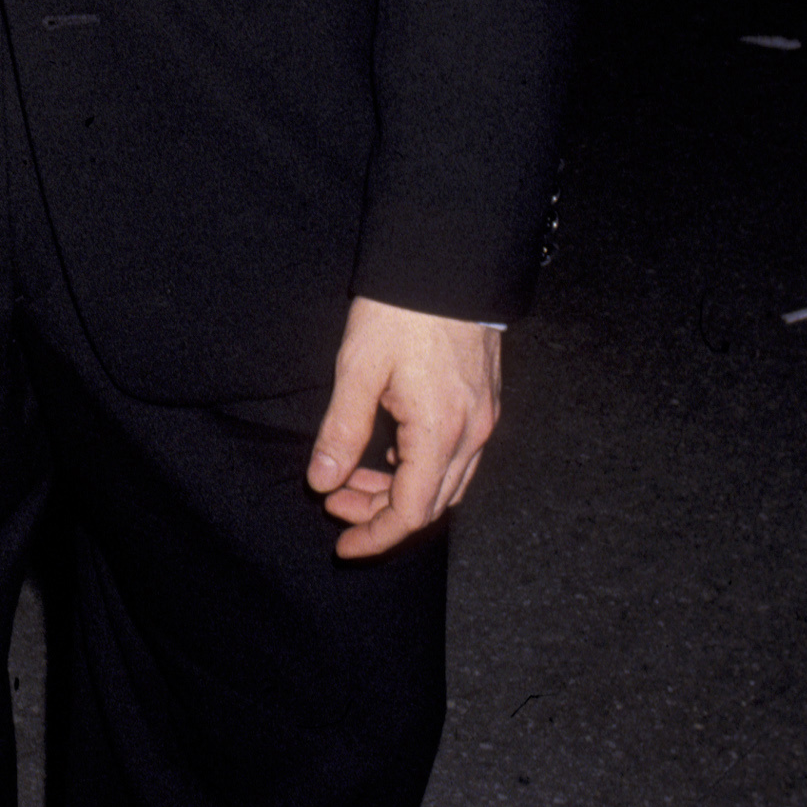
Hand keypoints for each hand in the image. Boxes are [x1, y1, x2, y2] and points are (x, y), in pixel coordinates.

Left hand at [306, 296, 501, 559]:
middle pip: (431, 504)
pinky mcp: (485, 403)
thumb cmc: (401, 311)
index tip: (343, 544)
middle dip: (381, 514)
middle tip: (335, 503)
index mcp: (441, 432)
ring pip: (446, 483)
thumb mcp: (358, 369)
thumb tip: (321, 481)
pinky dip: (421, 468)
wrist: (447, 261)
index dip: (376, 535)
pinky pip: (457, 457)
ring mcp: (484, 419)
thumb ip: (342, 431)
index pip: (411, 512)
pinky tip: (388, 453)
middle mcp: (473, 434)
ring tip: (352, 478)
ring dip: (399, 491)